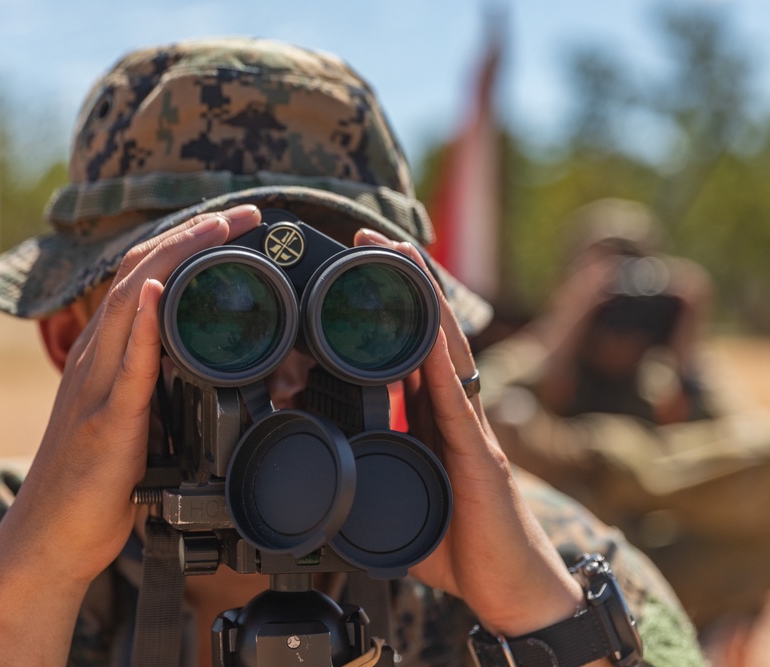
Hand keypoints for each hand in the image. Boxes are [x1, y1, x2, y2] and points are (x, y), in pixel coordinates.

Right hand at [10, 204, 261, 581]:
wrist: (52, 537)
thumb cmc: (95, 482)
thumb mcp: (133, 418)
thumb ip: (155, 383)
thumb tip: (198, 364)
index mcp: (106, 354)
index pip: (145, 278)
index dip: (186, 242)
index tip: (233, 224)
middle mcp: (96, 357)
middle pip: (141, 273)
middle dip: (193, 234)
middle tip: (245, 213)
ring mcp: (97, 386)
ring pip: (132, 303)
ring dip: (176, 258)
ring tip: (218, 228)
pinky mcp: (106, 423)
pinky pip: (125, 367)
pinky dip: (141, 326)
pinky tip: (157, 295)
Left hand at [354, 229, 584, 637]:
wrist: (511, 591)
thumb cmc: (460, 550)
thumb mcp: (399, 508)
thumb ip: (367, 486)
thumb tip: (320, 483)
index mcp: (433, 423)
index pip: (407, 354)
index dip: (384, 314)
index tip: (355, 278)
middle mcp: (455, 415)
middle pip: (428, 335)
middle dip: (403, 285)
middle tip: (368, 242)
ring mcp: (472, 430)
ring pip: (447, 352)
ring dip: (423, 301)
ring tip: (400, 255)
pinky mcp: (481, 456)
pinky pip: (459, 399)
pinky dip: (443, 360)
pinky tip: (430, 327)